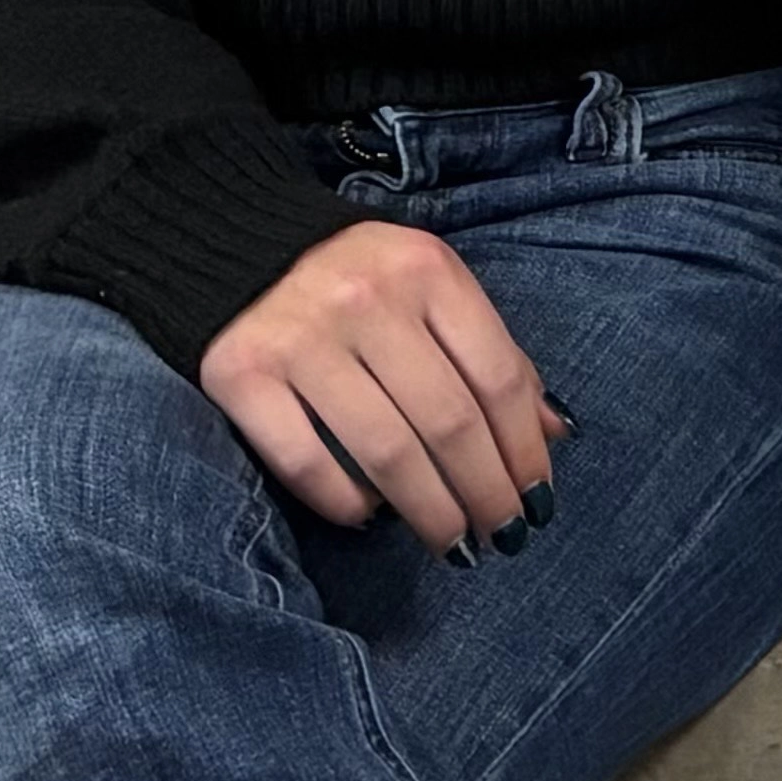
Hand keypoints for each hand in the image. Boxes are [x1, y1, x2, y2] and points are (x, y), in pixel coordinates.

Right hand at [197, 221, 565, 555]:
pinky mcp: (239, 376)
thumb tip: (553, 431)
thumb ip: (490, 349)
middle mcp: (368, 301)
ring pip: (386, 450)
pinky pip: (305, 461)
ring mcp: (301, 340)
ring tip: (453, 543)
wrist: (229, 237)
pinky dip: (346, 501)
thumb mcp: (433, 284)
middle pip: (448, 421)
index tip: (537, 499)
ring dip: (429, 510)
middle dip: (485, 491)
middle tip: (502, 536)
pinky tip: (371, 517)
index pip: (497, 377)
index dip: (523, 449)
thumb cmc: (355, 273)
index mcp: (428, 271)